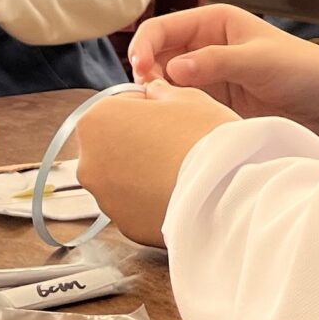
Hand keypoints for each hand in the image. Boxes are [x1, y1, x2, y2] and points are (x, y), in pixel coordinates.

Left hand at [72, 84, 241, 246]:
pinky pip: (136, 206)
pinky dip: (152, 200)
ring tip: (180, 170)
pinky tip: (178, 192)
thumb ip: (161, 93)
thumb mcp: (188, 98)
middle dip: (140, 142)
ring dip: (144, 173)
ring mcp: (106, 199)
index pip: (119, 105)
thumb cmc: (206, 139)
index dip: (148, 107)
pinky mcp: (126, 226)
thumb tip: (155, 94)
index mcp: (97, 121)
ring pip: (123, 179)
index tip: (169, 115)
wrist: (227, 192)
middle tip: (176, 143)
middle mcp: (90, 162)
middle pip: (115, 144)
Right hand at [127, 3, 318, 128]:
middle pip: (156, 58)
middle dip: (146, 76)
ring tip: (163, 112)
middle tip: (151, 99)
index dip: (144, 46)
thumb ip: (216, 62)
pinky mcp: (211, 103)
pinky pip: (181, 106)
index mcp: (213, 23)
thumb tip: (171, 68)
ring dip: (158, 97)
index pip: (162, 29)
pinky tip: (174, 123)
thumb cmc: (301, 69)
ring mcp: (206, 76)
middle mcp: (203, 46)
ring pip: (164, 84)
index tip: (140, 71)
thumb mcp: (259, 60)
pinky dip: (172, 113)